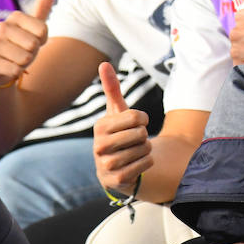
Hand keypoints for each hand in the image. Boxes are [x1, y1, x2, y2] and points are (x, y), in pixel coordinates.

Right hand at [0, 0, 54, 87]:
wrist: (0, 67)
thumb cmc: (21, 44)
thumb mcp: (34, 26)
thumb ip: (42, 7)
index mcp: (15, 16)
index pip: (43, 30)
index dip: (42, 40)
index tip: (33, 39)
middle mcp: (1, 27)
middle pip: (34, 44)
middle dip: (33, 52)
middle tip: (23, 51)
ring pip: (26, 58)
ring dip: (25, 63)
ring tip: (16, 59)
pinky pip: (16, 70)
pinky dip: (17, 72)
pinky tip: (9, 68)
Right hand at [93, 61, 151, 194]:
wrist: (118, 165)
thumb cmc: (119, 133)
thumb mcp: (117, 112)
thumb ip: (112, 88)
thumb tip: (104, 63)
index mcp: (99, 127)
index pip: (134, 117)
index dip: (142, 119)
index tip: (137, 122)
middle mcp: (98, 147)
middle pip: (139, 134)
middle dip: (144, 136)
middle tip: (136, 139)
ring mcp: (104, 165)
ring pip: (141, 151)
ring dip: (146, 149)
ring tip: (137, 150)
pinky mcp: (114, 181)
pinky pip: (141, 166)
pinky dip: (146, 163)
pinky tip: (139, 162)